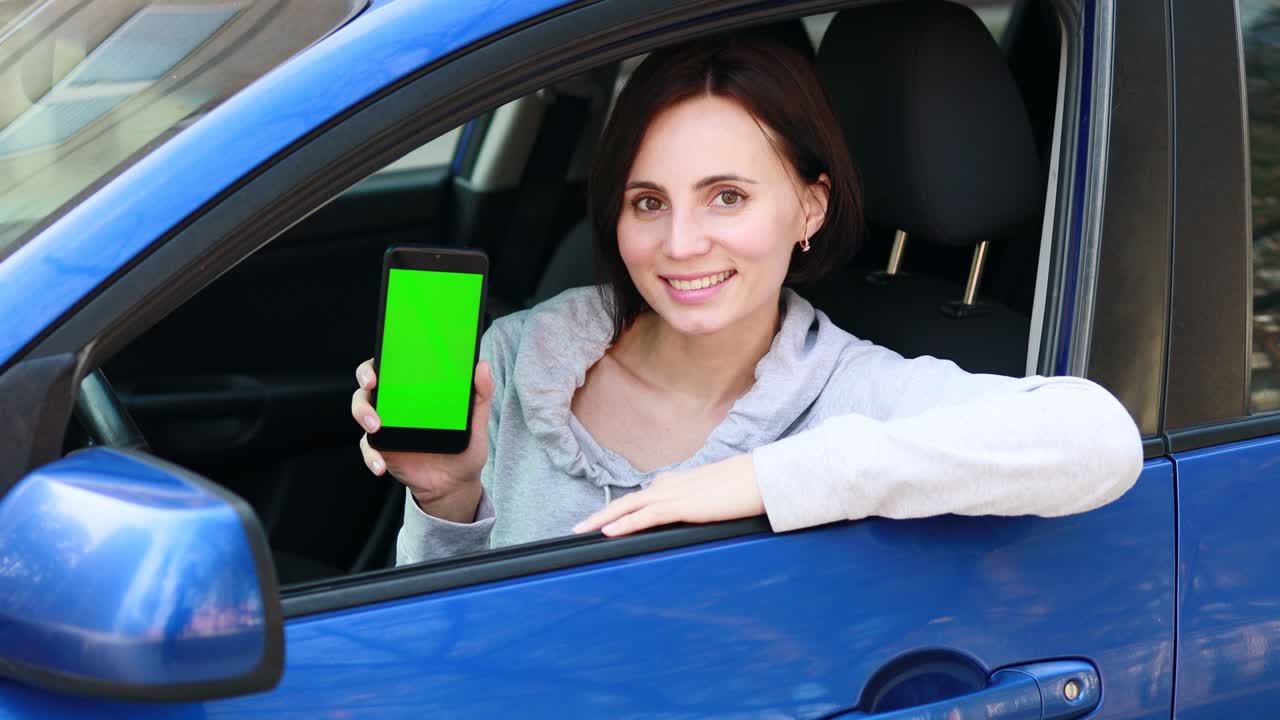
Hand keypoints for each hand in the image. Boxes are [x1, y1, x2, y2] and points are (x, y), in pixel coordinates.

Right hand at [351, 358, 493, 522]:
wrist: (454, 485)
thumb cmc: (463, 449)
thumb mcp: (476, 422)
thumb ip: (481, 395)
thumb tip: (483, 366)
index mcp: (419, 390)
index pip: (398, 363)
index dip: (388, 355)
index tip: (385, 355)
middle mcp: (399, 403)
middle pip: (372, 382)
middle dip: (366, 377)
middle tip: (372, 384)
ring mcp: (387, 424)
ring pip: (362, 409)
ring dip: (364, 414)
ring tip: (376, 427)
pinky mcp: (381, 448)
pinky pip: (368, 446)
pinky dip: (370, 455)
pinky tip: (380, 464)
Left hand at [573, 454, 764, 536]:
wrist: (761, 477)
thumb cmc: (743, 488)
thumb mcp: (713, 498)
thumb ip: (697, 506)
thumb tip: (692, 516)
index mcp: (675, 483)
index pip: (639, 497)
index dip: (618, 510)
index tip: (601, 520)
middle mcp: (668, 486)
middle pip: (626, 501)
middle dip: (600, 515)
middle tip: (578, 528)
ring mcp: (674, 494)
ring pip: (629, 507)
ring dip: (603, 519)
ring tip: (582, 531)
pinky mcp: (682, 506)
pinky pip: (646, 516)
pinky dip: (625, 523)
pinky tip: (609, 532)